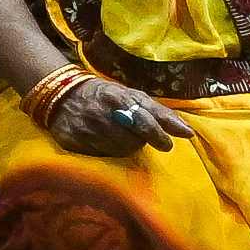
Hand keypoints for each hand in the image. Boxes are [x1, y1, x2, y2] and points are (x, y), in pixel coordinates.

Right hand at [43, 76, 194, 157]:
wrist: (62, 94)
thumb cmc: (106, 96)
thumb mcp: (132, 96)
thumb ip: (159, 112)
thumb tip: (187, 132)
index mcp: (117, 98)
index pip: (144, 121)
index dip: (158, 134)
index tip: (167, 144)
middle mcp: (100, 113)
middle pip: (133, 141)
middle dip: (140, 140)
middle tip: (137, 136)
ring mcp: (85, 129)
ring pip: (118, 150)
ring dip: (124, 146)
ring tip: (118, 135)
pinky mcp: (73, 141)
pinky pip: (101, 155)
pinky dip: (106, 150)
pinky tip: (103, 140)